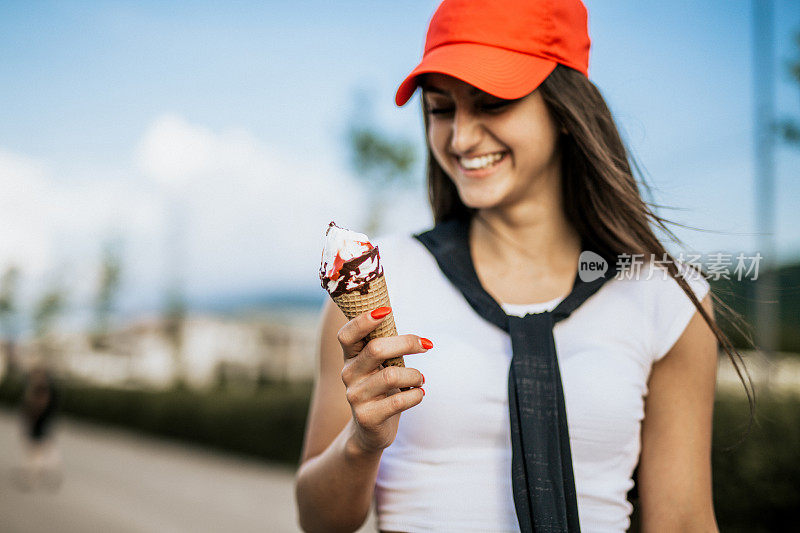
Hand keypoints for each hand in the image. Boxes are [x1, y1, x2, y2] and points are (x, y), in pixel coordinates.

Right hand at [337, 307, 429, 453]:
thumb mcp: (379, 365)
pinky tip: (419, 394)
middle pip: (376, 349)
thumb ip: (385, 345)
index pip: (346, 334)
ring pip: (390, 376)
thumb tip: (404, 321)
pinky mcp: (367, 417)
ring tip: (420, 379)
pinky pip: (397, 401)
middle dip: (407, 343)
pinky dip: (416, 395)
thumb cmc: (381, 389)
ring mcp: (355, 396)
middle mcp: (348, 374)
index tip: (387, 310)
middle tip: (427, 344)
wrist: (370, 431)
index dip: (363, 321)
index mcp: (350, 357)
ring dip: (414, 375)